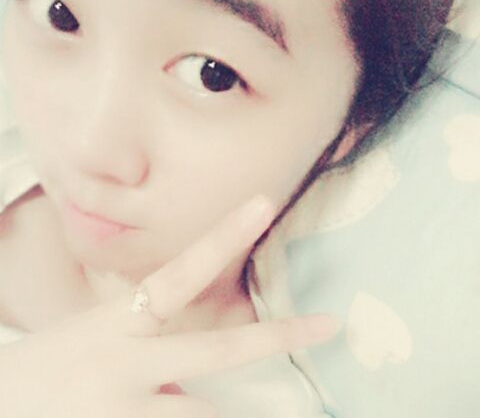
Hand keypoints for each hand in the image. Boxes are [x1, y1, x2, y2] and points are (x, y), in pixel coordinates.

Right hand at [0, 196, 339, 417]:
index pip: (182, 271)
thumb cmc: (52, 366)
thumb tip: (192, 373)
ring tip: (169, 400)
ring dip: (198, 411)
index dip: (224, 235)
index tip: (263, 203)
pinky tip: (140, 410)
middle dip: (278, 337)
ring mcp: (126, 410)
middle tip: (329, 324)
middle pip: (217, 351)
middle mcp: (129, 362)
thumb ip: (147, 342)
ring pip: (202, 415)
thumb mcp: (98, 334)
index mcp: (121, 322)